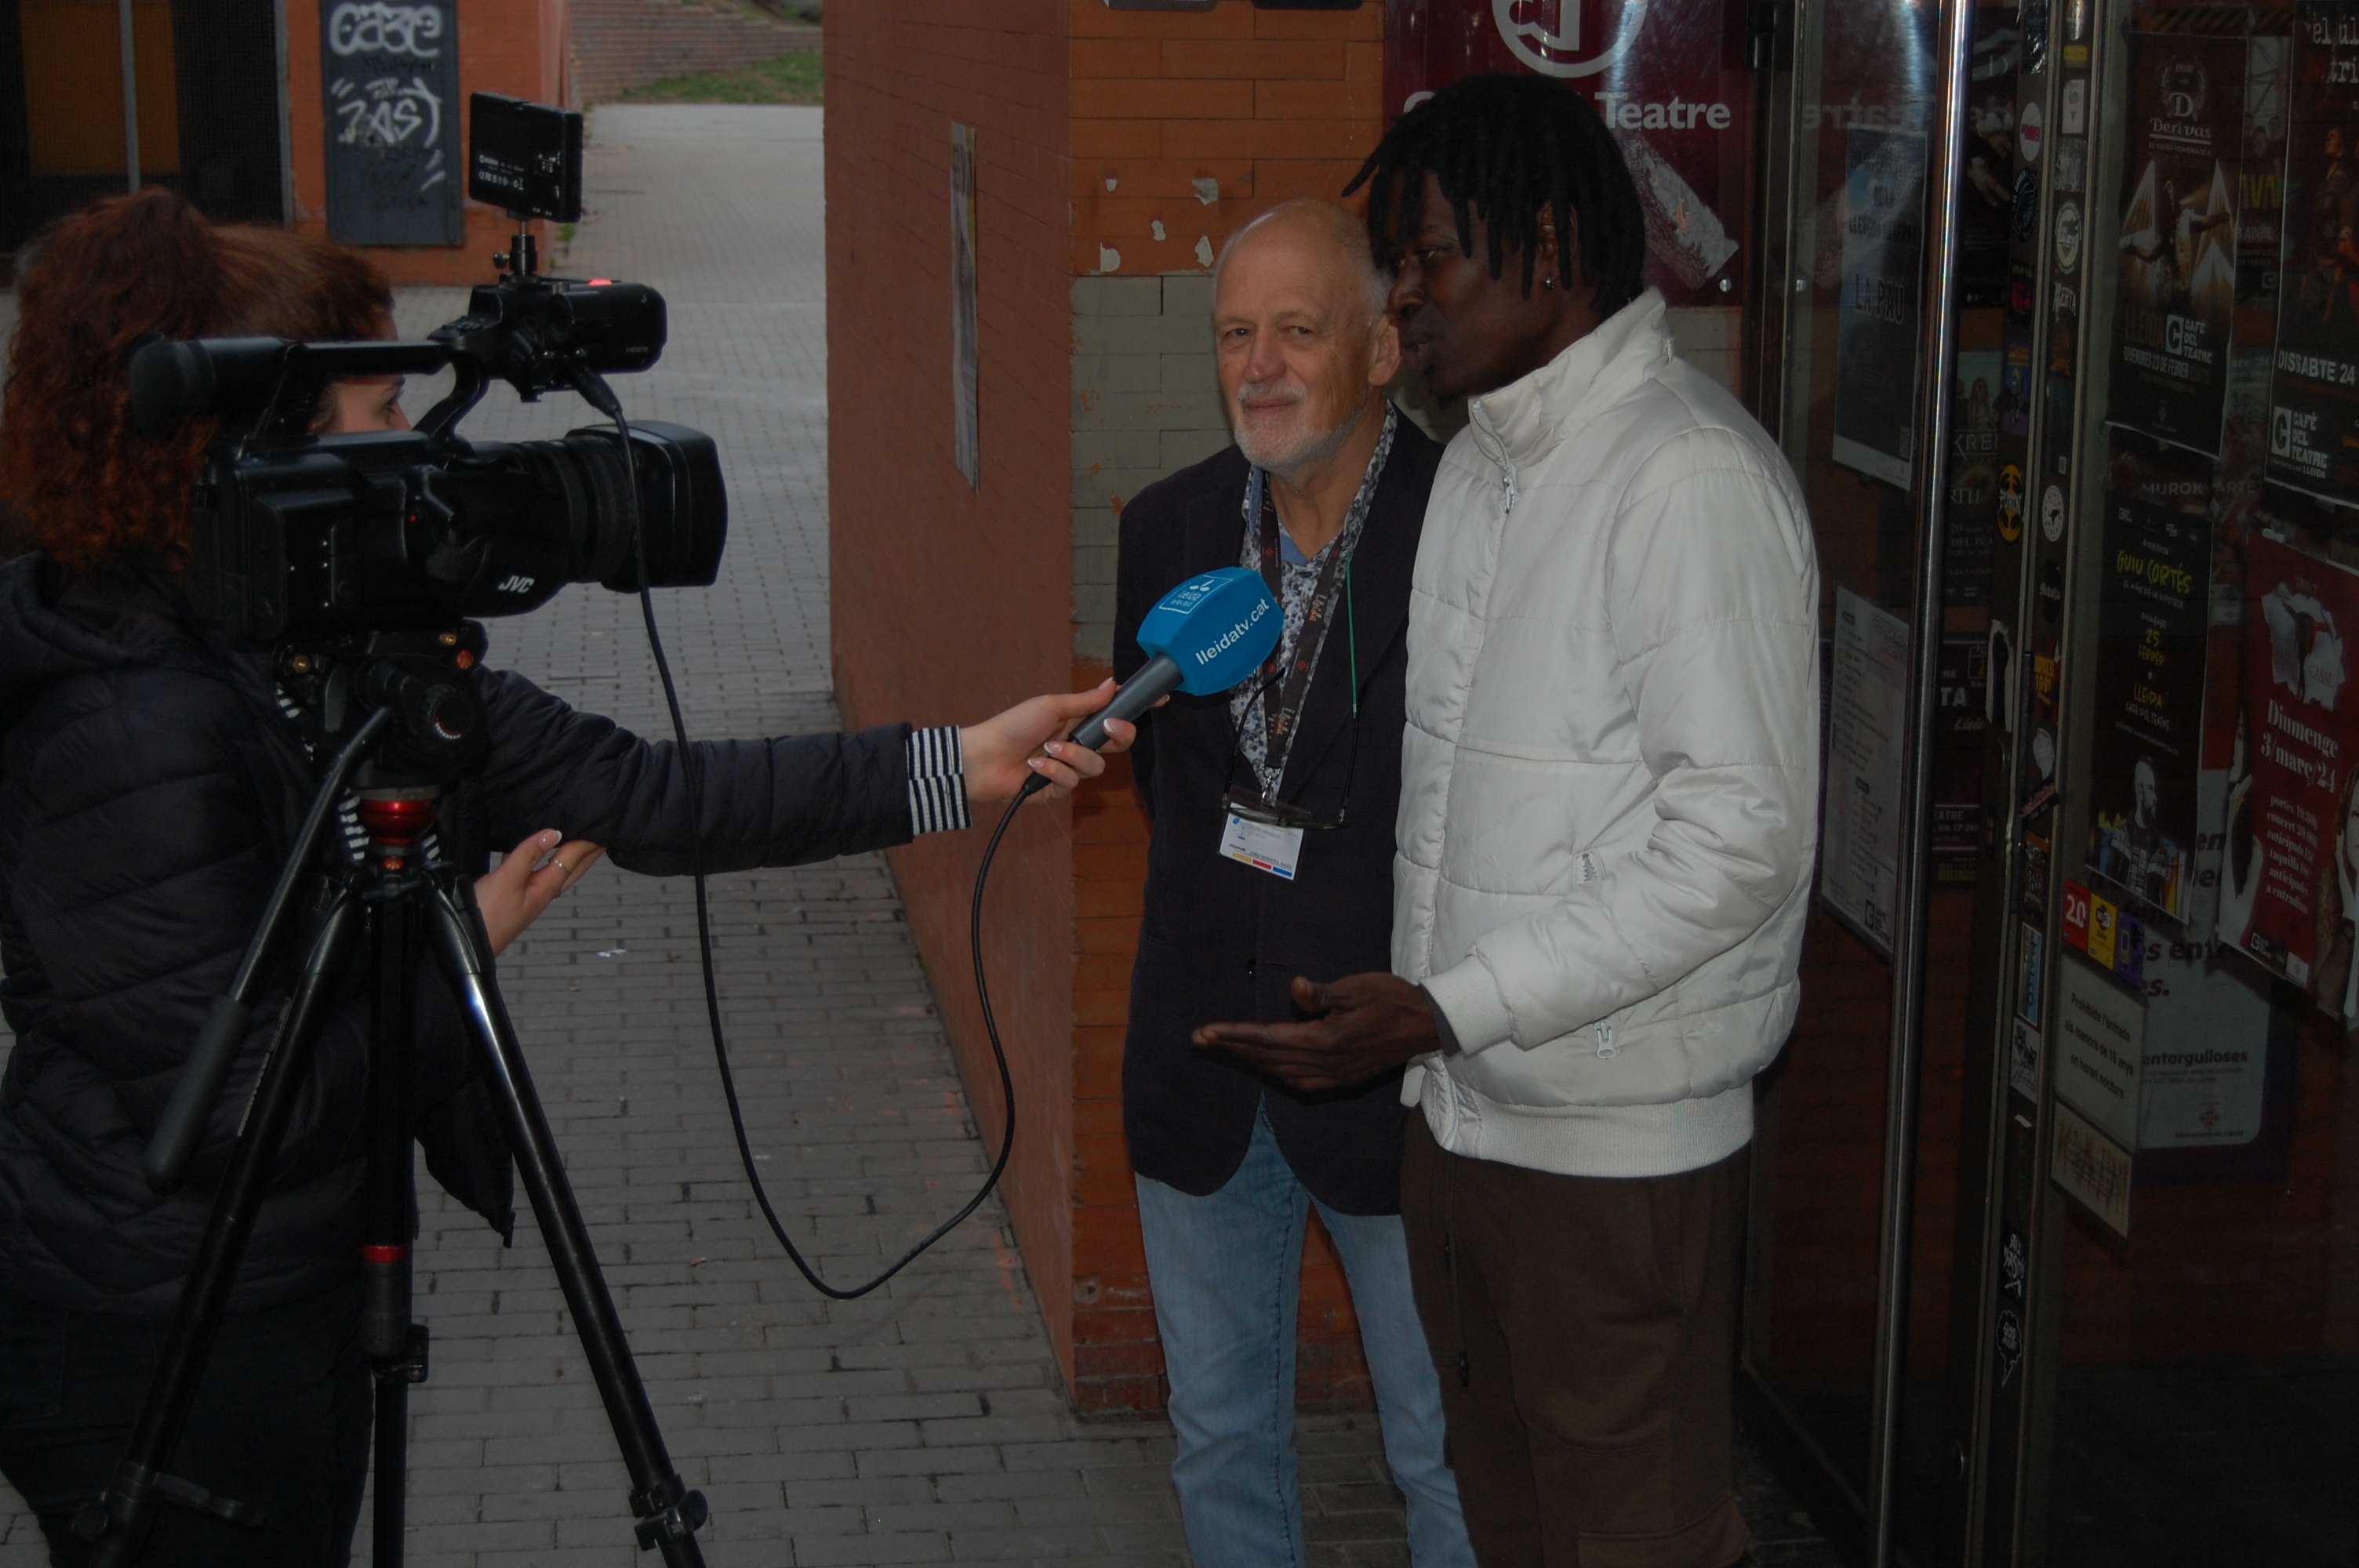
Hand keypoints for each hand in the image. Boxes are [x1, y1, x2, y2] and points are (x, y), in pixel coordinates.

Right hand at [475, 830, 604, 955]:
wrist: (464, 947)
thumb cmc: (485, 917)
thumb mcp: (507, 879)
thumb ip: (528, 855)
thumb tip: (555, 833)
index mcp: (545, 889)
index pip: (572, 860)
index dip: (586, 842)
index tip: (600, 826)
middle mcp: (541, 893)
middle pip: (571, 868)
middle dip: (586, 852)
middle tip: (601, 836)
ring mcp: (526, 896)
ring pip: (551, 869)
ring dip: (564, 854)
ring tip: (574, 839)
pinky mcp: (511, 896)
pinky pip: (530, 871)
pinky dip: (535, 858)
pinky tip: (528, 850)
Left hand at [960, 678, 1139, 801]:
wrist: (983, 758)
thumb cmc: (1012, 725)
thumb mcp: (1052, 707)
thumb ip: (1086, 701)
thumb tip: (1112, 683)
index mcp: (1078, 722)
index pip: (1115, 718)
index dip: (1137, 711)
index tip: (1159, 700)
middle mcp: (1077, 745)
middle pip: (1117, 745)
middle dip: (1116, 736)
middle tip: (1108, 728)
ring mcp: (1068, 768)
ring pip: (1095, 766)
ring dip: (1071, 757)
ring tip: (1046, 750)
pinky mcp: (1057, 789)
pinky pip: (1071, 783)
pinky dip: (1052, 772)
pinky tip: (1033, 766)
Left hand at [1192, 972, 1441, 1091]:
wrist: (1427, 1025)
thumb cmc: (1391, 998)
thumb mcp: (1357, 987)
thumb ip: (1322, 993)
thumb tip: (1295, 986)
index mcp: (1327, 1041)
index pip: (1269, 1039)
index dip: (1235, 1035)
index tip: (1206, 1032)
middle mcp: (1327, 1065)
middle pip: (1268, 1059)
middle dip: (1233, 1049)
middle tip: (1201, 1040)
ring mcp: (1335, 1077)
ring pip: (1281, 1073)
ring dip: (1251, 1061)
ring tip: (1226, 1048)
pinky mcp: (1342, 1080)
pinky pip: (1299, 1081)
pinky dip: (1276, 1072)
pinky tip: (1266, 1064)